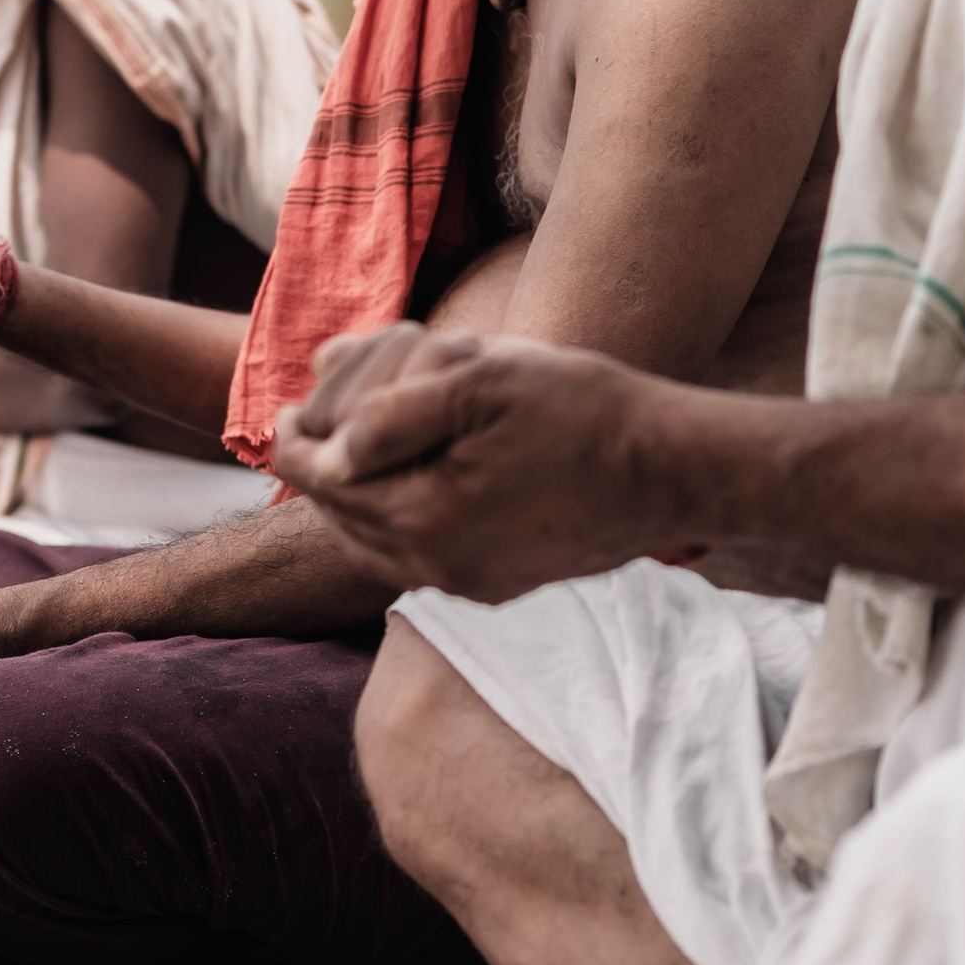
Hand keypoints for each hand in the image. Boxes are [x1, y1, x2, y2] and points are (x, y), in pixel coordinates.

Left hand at [276, 329, 705, 600]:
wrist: (672, 470)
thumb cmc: (583, 410)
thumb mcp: (479, 379)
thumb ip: (391, 412)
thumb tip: (330, 441)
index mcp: (423, 516)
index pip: (318, 478)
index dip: (295, 434)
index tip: (292, 403)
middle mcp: (437, 567)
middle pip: (339, 515)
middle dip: (324, 464)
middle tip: (318, 418)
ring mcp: (469, 584)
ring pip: (374, 541)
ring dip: (361, 493)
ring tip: (363, 445)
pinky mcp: (497, 585)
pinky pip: (418, 555)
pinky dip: (401, 516)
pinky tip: (417, 479)